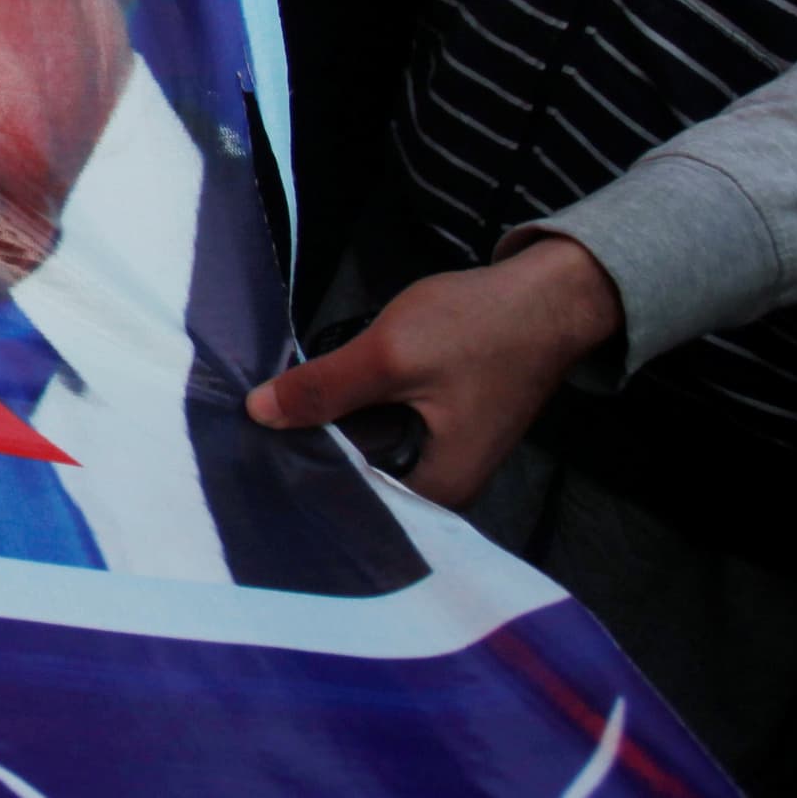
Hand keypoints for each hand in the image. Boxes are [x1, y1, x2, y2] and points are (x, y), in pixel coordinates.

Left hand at [248, 237, 623, 507]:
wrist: (549, 296)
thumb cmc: (478, 329)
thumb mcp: (389, 356)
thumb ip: (324, 389)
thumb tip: (257, 414)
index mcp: (437, 491)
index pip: (349, 502)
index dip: (298, 476)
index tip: (248, 456)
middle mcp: (444, 489)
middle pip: (357, 480)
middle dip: (310, 454)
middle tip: (248, 435)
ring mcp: (445, 457)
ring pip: (368, 453)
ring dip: (330, 431)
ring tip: (268, 419)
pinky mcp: (443, 428)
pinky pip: (385, 431)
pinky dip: (354, 416)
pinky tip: (316, 400)